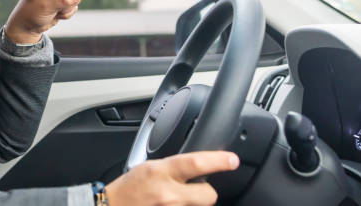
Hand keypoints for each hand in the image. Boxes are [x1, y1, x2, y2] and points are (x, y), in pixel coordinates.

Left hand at [4, 0, 96, 43]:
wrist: (27, 27)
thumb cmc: (31, 13)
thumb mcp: (46, 6)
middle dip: (68, 2)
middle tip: (53, 8)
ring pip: (76, 0)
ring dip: (67, 9)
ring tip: (53, 12)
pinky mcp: (63, 2)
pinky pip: (74, 7)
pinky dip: (67, 14)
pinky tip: (55, 15)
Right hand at [105, 151, 238, 205]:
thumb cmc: (128, 188)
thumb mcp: (149, 167)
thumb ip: (173, 166)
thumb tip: (198, 165)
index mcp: (161, 172)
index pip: (195, 163)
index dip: (217, 161)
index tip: (232, 160)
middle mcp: (167, 194)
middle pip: (208, 195)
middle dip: (206, 192)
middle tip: (194, 190)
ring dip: (191, 204)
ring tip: (173, 200)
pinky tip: (171, 205)